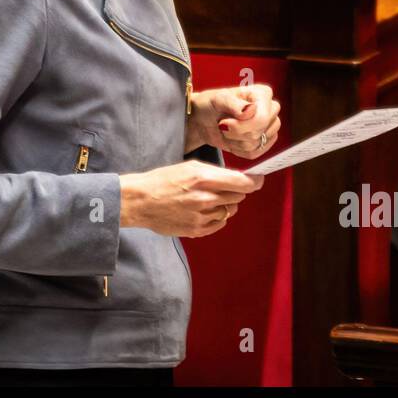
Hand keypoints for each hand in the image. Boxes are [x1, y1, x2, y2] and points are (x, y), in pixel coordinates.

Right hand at [119, 161, 262, 237]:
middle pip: (238, 197)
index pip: (242, 183)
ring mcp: (201, 216)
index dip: (254, 182)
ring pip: (229, 211)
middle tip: (222, 188)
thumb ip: (215, 173)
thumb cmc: (162, 180)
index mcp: (203, 178)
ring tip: (207, 200)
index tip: (258, 180)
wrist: (139, 201)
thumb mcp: (189, 167)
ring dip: (225, 205)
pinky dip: (217, 217)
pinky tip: (204, 211)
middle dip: (235, 191)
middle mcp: (205, 198)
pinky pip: (219, 224)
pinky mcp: (196, 230)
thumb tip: (238, 179)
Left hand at [186, 84, 280, 156]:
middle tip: (223, 125)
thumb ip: (233, 103)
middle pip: (259, 133)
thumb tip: (251, 110)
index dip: (240, 126)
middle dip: (236, 133)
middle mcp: (270, 109)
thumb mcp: (217, 99)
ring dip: (235, 141)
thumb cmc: (210, 104)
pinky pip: (254, 153)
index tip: (224, 121)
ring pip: (256, 145)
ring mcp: (269, 127)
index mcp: (262, 94)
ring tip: (227, 130)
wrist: (203, 119)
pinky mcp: (264, 141)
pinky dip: (238, 150)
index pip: (262, 118)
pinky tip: (231, 139)